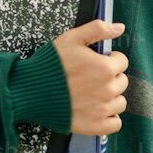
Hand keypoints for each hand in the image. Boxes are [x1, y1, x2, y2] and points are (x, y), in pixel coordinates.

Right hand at [52, 19, 128, 136]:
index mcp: (105, 68)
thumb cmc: (50, 65)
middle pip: (122, 81)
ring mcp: (102, 109)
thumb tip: (119, 27)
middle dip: (110, 78)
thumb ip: (98, 29)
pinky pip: (115, 124)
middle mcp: (107, 89)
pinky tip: (97, 110)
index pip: (122, 61)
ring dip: (110, 97)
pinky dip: (109, 118)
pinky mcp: (95, 125)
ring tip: (92, 94)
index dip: (109, 59)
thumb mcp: (72, 38)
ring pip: (120, 102)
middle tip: (91, 78)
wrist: (30, 91)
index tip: (98, 62)